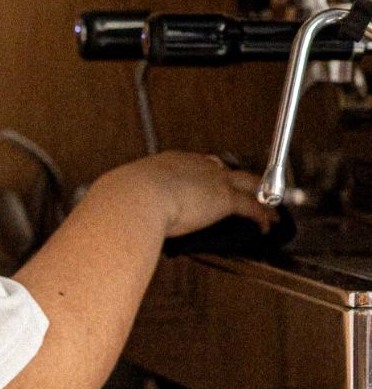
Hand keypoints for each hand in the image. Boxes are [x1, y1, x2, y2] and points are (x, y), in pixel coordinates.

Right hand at [95, 150, 273, 240]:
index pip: (196, 164)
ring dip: (258, 194)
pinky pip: (252, 206)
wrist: (134, 199)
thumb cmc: (124, 199)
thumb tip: (120, 213)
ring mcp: (212, 180)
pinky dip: (262, 216)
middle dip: (235, 180)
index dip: (207, 175)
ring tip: (268, 206)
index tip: (209, 185)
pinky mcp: (224, 199)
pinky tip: (267, 226)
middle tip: (245, 190)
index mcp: (169, 162)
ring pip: (246, 183)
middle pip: (224, 169)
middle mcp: (194, 165)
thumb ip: (131, 203)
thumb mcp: (127, 196)